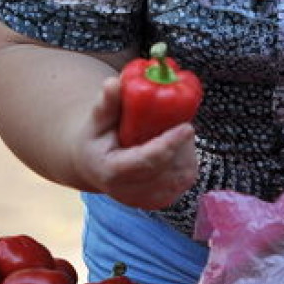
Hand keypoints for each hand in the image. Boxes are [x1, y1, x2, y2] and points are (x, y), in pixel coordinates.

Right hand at [67, 75, 198, 209]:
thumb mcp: (96, 119)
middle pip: (168, 167)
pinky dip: (187, 158)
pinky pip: (186, 177)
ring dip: (185, 150)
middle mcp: (129, 192)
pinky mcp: (162, 201)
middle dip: (181, 143)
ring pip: (181, 173)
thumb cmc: (96, 138)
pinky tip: (174, 146)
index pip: (145, 162)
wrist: (95, 166)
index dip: (168, 145)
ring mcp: (147, 200)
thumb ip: (107, 103)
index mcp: (110, 172)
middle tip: (181, 120)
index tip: (187, 127)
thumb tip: (114, 83)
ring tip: (172, 132)